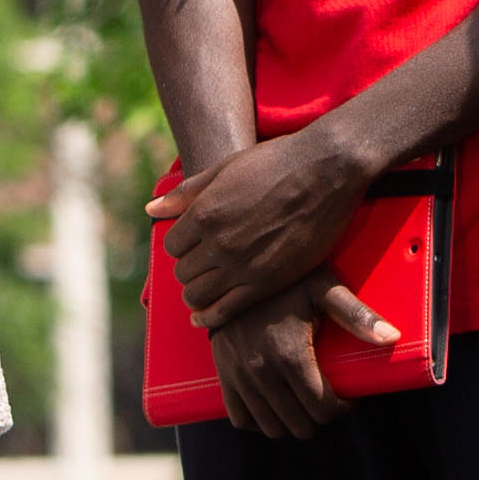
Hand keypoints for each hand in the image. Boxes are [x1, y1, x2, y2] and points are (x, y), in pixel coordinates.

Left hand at [157, 122, 377, 329]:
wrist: (327, 169)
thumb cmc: (277, 161)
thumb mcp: (226, 169)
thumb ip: (186, 192)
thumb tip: (150, 210)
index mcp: (205, 212)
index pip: (171, 245)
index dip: (182, 246)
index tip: (195, 246)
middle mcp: (219, 242)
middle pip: (183, 272)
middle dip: (190, 269)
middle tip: (203, 267)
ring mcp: (242, 265)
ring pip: (197, 295)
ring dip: (197, 294)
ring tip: (206, 289)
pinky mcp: (267, 282)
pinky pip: (224, 311)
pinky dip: (210, 317)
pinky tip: (206, 317)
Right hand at [202, 276, 398, 441]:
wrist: (236, 269)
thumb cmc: (289, 280)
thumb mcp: (325, 290)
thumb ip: (357, 315)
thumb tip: (393, 337)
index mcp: (291, 355)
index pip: (322, 409)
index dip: (342, 409)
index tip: (348, 398)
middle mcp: (262, 372)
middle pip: (300, 425)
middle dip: (320, 417)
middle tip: (328, 399)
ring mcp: (240, 377)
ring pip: (272, 429)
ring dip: (292, 423)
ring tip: (304, 404)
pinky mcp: (224, 376)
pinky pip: (241, 420)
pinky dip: (260, 421)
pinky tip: (275, 408)